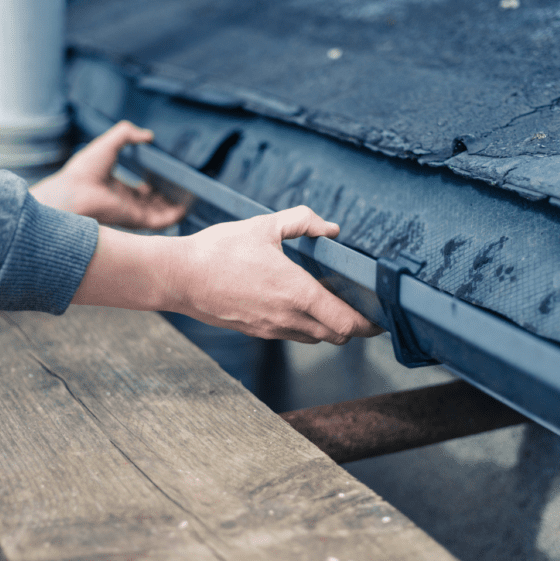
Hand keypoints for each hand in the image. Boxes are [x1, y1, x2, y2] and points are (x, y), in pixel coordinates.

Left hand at [30, 121, 186, 229]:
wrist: (74, 191)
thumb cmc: (85, 169)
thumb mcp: (109, 143)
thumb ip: (127, 134)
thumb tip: (148, 135)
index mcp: (118, 189)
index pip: (141, 192)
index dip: (155, 186)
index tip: (168, 178)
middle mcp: (126, 203)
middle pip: (153, 204)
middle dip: (168, 198)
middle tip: (183, 189)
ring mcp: (132, 212)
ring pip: (159, 213)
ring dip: (175, 207)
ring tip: (191, 197)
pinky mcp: (137, 220)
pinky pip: (160, 222)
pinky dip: (174, 216)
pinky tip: (185, 207)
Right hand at [74, 206, 382, 344]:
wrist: (178, 277)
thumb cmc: (219, 250)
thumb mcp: (264, 226)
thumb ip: (302, 222)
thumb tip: (330, 228)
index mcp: (296, 292)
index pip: (346, 322)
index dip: (369, 324)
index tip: (381, 316)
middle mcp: (287, 317)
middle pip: (336, 336)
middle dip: (354, 325)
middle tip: (362, 307)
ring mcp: (270, 329)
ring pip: (314, 338)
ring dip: (328, 326)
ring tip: (331, 304)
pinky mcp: (256, 331)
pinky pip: (291, 334)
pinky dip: (305, 325)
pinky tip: (298, 304)